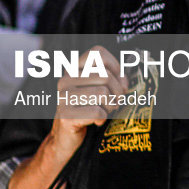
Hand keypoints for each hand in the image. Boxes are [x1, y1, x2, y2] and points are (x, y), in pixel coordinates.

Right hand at [49, 45, 126, 160]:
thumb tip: (125, 82)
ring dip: (111, 105)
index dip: (115, 66)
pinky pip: (98, 111)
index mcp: (73, 69)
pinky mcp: (65, 115)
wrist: (67, 135)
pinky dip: (103, 118)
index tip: (118, 81)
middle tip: (115, 102)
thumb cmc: (89, 107)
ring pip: (103, 93)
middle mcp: (65, 80)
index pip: (97, 53)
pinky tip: (97, 121)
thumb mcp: (100, 88)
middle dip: (117, 91)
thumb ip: (114, 78)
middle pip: (105, 75)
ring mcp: (63, 97)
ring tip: (106, 111)